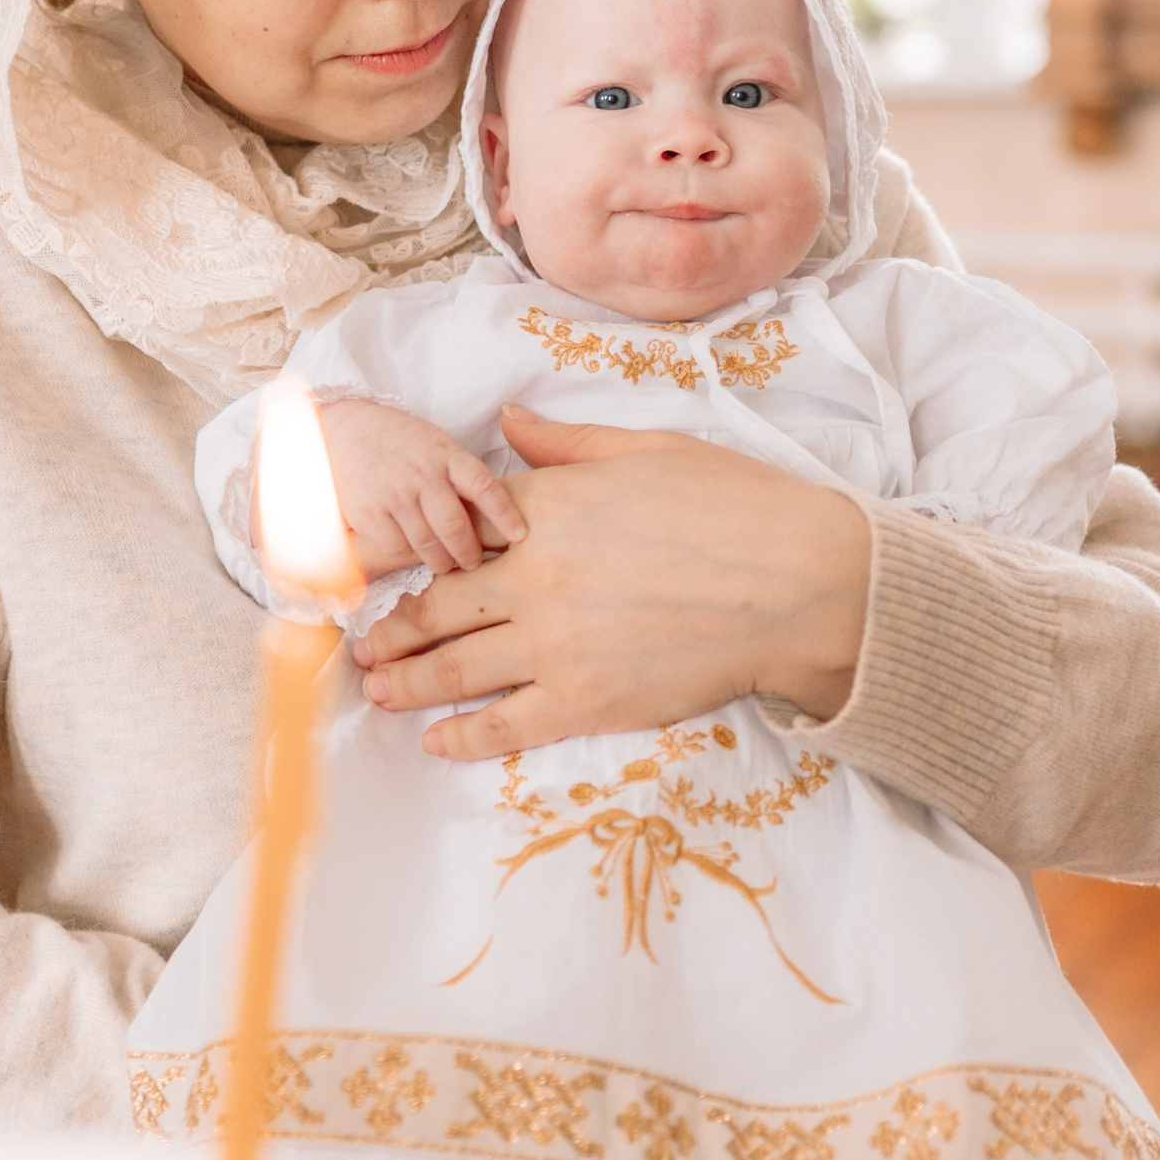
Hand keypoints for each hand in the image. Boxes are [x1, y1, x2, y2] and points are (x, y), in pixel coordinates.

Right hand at [317, 396, 522, 576]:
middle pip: (453, 525)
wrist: (348, 430)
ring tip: (446, 563)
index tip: (518, 536)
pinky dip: (409, 556)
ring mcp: (393, 494)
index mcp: (446, 455)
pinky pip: (397, 548)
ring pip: (427, 543)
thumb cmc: (404, 445)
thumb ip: (461, 477)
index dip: (503, 513)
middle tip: (473, 561)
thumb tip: (495, 518)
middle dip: (469, 552)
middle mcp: (421, 474)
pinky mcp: (367, 512)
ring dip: (441, 560)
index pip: (482, 485)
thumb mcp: (439, 447)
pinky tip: (413, 551)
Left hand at [359, 408, 869, 759]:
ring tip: (378, 689)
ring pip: (456, 667)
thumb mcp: (644, 448)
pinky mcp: (586, 699)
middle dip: (394, 630)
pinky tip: (434, 740)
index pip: (463, 534)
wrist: (796, 581)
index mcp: (548, 508)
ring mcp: (555, 643)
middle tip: (364, 646)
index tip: (397, 573)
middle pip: (439, 607)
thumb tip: (508, 419)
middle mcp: (535, 575)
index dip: (426, 555)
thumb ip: (564, 443)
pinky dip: (461, 734)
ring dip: (407, 681)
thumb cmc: (733, 505)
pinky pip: (504, 722)